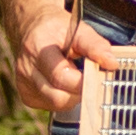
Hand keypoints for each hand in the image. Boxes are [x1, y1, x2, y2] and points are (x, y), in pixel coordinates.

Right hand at [10, 0, 92, 117]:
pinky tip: (64, 83)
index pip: (60, 76)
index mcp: (37, 49)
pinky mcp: (26, 95)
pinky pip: (51, 107)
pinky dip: (63, 98)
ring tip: (76, 78)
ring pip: (56, 104)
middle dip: (79, 92)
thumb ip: (96, 46)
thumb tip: (112, 64)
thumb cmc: (58, 29)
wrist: (32, 28)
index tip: (98, 79)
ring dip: (72, 96)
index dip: (82, 82)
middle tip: (89, 79)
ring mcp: (23, 84)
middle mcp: (26, 69)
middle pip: (58, 97)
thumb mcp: (79, 29)